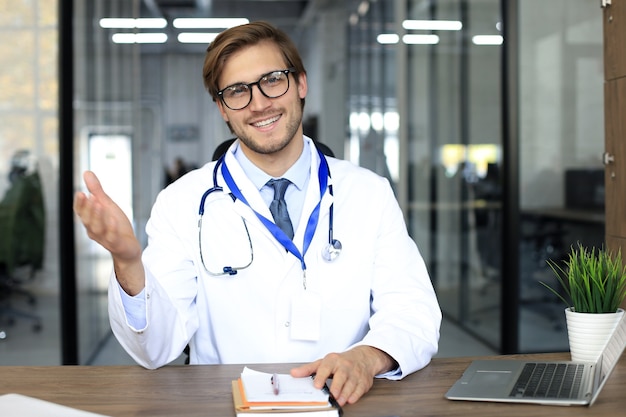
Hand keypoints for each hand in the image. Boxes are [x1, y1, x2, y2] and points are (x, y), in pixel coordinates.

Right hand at [74, 171, 143, 293]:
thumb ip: (97, 190)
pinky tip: (113, 219)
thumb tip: (87, 172)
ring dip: (98, 216)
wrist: (128, 247)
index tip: (80, 192)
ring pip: (98, 228)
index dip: (80, 203)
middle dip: (87, 208)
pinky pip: (112, 237)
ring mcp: (105, 238)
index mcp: (91, 221)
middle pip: (87, 220)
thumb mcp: (107, 205)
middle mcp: (94, 230)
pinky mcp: (117, 244)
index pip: (81, 212)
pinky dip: (111, 229)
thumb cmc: (116, 226)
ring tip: (99, 204)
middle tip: (88, 195)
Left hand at [290, 346, 396, 405]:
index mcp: (333, 360)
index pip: (325, 367)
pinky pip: (360, 388)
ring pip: (351, 384)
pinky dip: (356, 395)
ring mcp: (355, 373)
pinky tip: (350, 399)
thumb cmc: (341, 361)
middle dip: (336, 387)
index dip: (321, 376)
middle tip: (331, 396)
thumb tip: (294, 373)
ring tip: (339, 400)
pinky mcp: (363, 381)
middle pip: (341, 376)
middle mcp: (345, 366)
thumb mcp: (323, 362)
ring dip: (345, 393)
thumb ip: (308, 369)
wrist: (363, 357)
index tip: (317, 385)